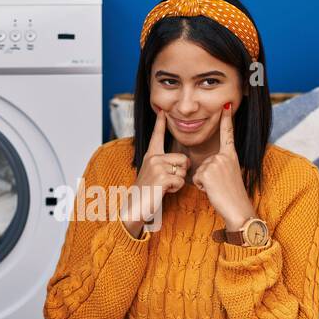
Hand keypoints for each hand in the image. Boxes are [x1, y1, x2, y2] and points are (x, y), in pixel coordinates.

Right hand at [122, 108, 187, 236]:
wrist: (134, 208)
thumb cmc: (145, 194)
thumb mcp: (152, 174)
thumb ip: (163, 165)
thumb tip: (184, 162)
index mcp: (150, 155)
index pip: (157, 136)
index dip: (160, 123)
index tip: (162, 110)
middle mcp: (153, 158)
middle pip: (183, 158)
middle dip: (181, 172)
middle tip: (167, 181)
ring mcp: (157, 167)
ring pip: (183, 170)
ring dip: (178, 182)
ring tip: (163, 187)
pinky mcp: (161, 177)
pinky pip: (180, 181)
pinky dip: (176, 189)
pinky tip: (163, 192)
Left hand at [193, 104, 255, 227]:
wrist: (238, 209)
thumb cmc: (233, 195)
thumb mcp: (230, 175)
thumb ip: (221, 165)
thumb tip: (210, 166)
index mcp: (231, 155)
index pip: (228, 134)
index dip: (227, 118)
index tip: (226, 104)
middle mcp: (224, 156)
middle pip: (205, 162)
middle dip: (207, 176)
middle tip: (221, 185)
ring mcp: (216, 163)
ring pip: (199, 171)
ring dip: (204, 182)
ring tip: (217, 188)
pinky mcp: (208, 172)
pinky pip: (196, 178)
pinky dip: (201, 187)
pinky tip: (213, 191)